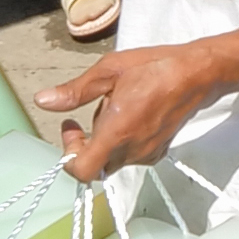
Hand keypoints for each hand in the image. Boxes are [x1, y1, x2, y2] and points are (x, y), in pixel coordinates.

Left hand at [39, 35, 238, 177]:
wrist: (195, 75)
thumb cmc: (153, 68)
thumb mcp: (108, 71)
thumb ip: (74, 91)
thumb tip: (42, 101)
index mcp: (116, 132)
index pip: (81, 170)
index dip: (68, 154)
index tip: (71, 126)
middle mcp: (131, 150)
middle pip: (94, 165)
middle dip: (84, 144)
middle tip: (84, 117)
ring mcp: (146, 154)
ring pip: (111, 160)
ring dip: (103, 141)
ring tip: (114, 108)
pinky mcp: (158, 152)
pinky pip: (129, 156)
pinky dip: (121, 142)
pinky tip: (130, 115)